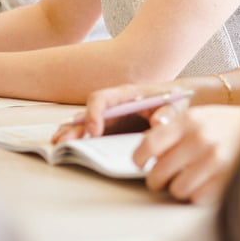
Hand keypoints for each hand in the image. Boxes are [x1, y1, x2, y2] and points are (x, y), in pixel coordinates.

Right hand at [52, 81, 181, 142]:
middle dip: (75, 127)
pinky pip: (90, 132)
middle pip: (87, 112)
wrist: (180, 102)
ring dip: (71, 132)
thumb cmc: (176, 101)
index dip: (94, 114)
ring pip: (85, 122)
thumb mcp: (176, 105)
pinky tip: (67, 145)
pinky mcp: (113, 129)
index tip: (94, 132)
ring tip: (58, 143)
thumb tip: (159, 122)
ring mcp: (111, 117)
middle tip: (65, 142)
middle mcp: (114, 105)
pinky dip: (78, 138)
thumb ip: (169, 112)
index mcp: (126, 95)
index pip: (101, 99)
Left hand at [135, 105, 239, 203]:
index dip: (138, 158)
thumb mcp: (200, 115)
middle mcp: (201, 139)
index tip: (139, 163)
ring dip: (178, 188)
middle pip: (159, 172)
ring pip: (177, 189)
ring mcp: (215, 161)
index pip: (150, 144)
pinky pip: (198, 198)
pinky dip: (198, 195)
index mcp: (190, 120)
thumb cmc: (228, 125)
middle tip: (160, 178)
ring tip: (187, 179)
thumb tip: (146, 145)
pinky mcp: (229, 179)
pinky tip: (204, 184)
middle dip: (156, 179)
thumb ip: (172, 127)